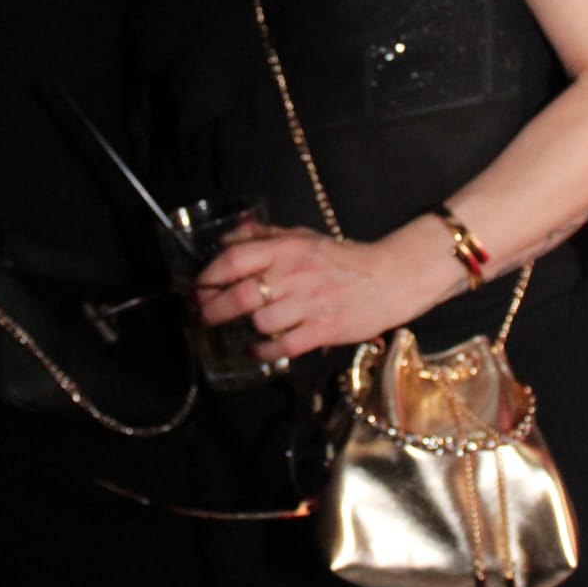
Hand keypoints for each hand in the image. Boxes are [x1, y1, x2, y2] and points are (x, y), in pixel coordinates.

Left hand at [194, 223, 419, 359]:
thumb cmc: (341, 259)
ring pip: (260, 322)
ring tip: (239, 330)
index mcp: (287, 249)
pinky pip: (283, 346)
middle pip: (240, 295)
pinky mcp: (324, 329)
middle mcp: (295, 274)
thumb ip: (264, 236)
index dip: (209, 275)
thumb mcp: (302, 237)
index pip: (235, 259)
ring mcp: (310, 303)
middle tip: (202, 315)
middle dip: (213, 309)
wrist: (389, 278)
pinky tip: (257, 350)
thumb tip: (228, 235)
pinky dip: (264, 351)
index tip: (198, 286)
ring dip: (244, 329)